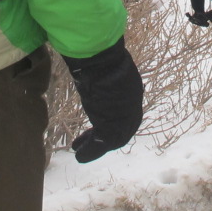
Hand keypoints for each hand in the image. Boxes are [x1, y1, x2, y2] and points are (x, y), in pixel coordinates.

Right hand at [61, 38, 143, 161]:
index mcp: (131, 89)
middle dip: (106, 139)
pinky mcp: (112, 123)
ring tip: (81, 153)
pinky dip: (91, 151)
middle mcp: (132, 104)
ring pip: (113, 138)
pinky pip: (102, 143)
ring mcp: (124, 115)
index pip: (126, 113)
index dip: (114, 123)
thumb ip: (102, 73)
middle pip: (123, 129)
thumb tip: (91, 64)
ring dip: (96, 148)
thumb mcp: (105, 65)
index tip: (100, 127)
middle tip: (88, 143)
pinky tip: (80, 155)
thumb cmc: (99, 55)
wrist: (101, 59)